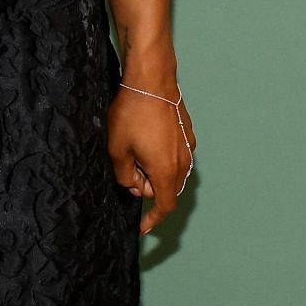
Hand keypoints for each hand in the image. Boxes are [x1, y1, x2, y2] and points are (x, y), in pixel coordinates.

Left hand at [108, 80, 195, 234]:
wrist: (151, 79)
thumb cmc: (133, 113)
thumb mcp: (117, 149)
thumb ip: (124, 176)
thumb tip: (132, 185)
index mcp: (166, 171)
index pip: (164, 206)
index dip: (153, 220)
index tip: (142, 226)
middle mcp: (183, 162)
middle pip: (166, 189)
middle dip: (147, 187)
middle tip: (128, 169)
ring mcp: (188, 146)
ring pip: (172, 172)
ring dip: (155, 171)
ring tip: (135, 149)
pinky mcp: (188, 133)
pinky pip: (177, 155)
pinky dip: (163, 157)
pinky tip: (147, 138)